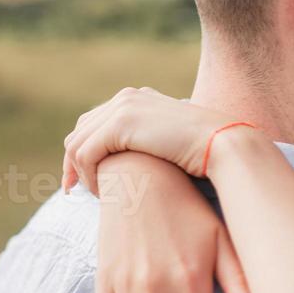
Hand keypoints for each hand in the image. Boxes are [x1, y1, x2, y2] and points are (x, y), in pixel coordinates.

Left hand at [62, 87, 234, 195]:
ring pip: (78, 144)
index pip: (94, 122)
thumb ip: (147, 143)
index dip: (82, 152)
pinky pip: (86, 154)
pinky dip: (87, 175)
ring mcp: (122, 107)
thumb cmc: (204, 152)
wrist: (221, 144)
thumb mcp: (169, 143)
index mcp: (137, 98)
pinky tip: (101, 192)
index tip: (83, 179)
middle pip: (80, 131)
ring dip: (81, 173)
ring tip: (95, 194)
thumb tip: (133, 161)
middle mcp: (126, 97)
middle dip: (72, 162)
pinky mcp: (121, 124)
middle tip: (75, 191)